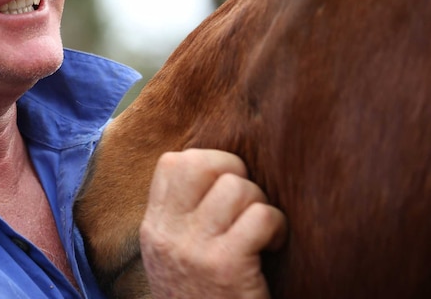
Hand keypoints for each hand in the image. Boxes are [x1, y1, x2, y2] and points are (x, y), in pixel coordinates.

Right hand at [140, 148, 286, 298]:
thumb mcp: (174, 258)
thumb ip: (184, 217)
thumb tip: (219, 169)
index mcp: (154, 229)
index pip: (173, 163)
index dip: (210, 164)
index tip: (226, 191)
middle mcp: (167, 235)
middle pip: (204, 165)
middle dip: (237, 175)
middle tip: (248, 206)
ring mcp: (193, 250)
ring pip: (237, 187)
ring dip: (260, 204)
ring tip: (263, 230)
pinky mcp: (225, 266)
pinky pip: (260, 216)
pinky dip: (277, 227)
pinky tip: (274, 246)